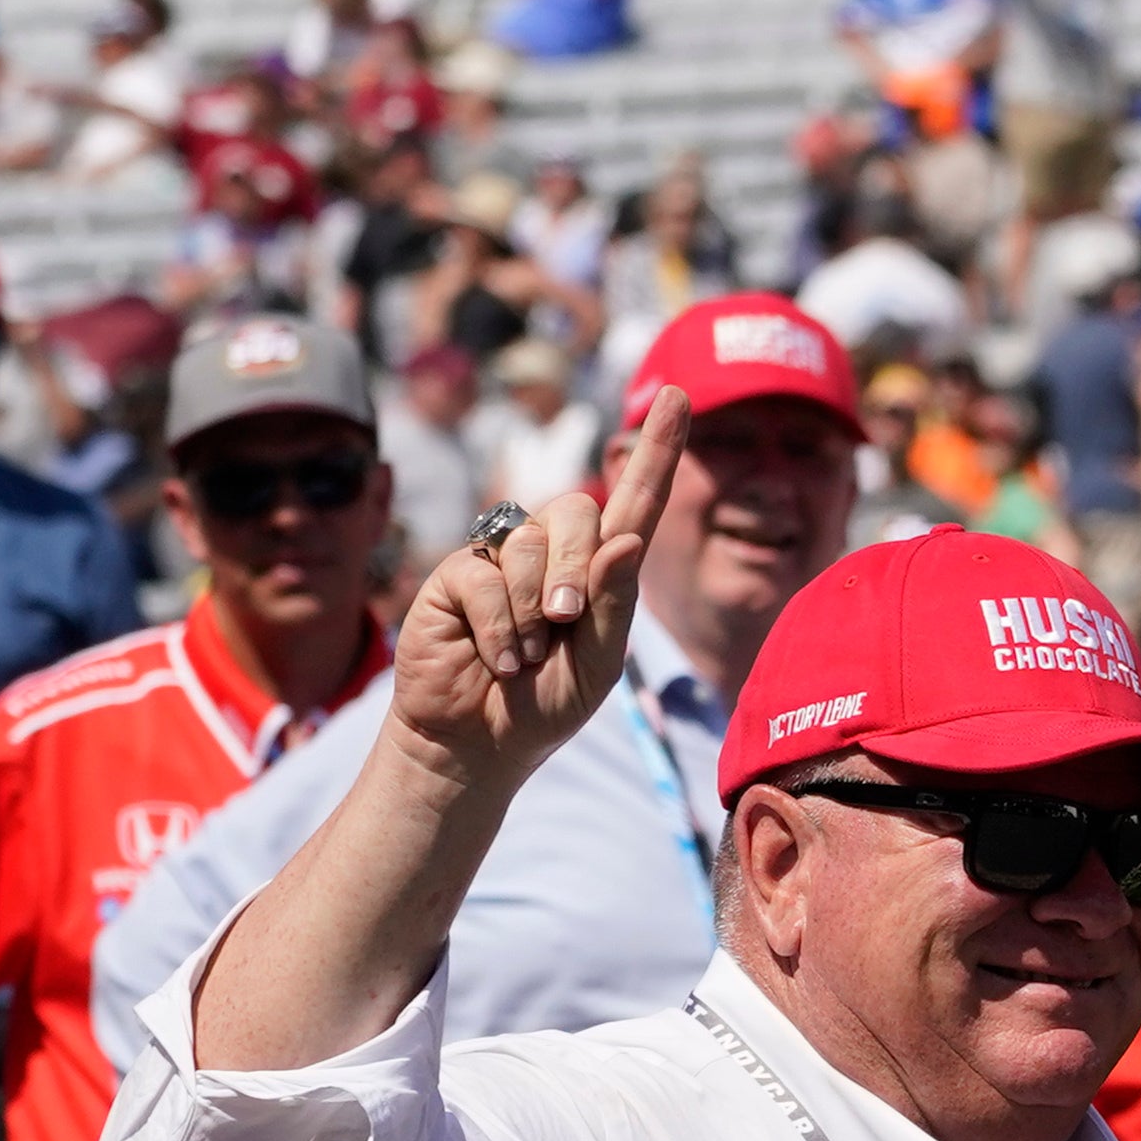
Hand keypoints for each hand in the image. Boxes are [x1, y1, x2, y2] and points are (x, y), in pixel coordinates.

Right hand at [384, 390, 684, 793]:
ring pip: (530, 545)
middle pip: (580, 514)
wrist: (478, 744)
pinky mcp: (458, 572)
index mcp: (601, 574)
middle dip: (577, 571)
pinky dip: (498, 626)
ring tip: (522, 656)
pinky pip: (485, 575)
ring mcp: (503, 557)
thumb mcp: (597, 666)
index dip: (659, 451)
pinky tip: (496, 658)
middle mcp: (553, 554)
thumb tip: (624, 540)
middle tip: (563, 623)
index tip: (682, 396)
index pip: (636, 503)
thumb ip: (614, 606)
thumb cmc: (545, 707)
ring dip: (531, 611)